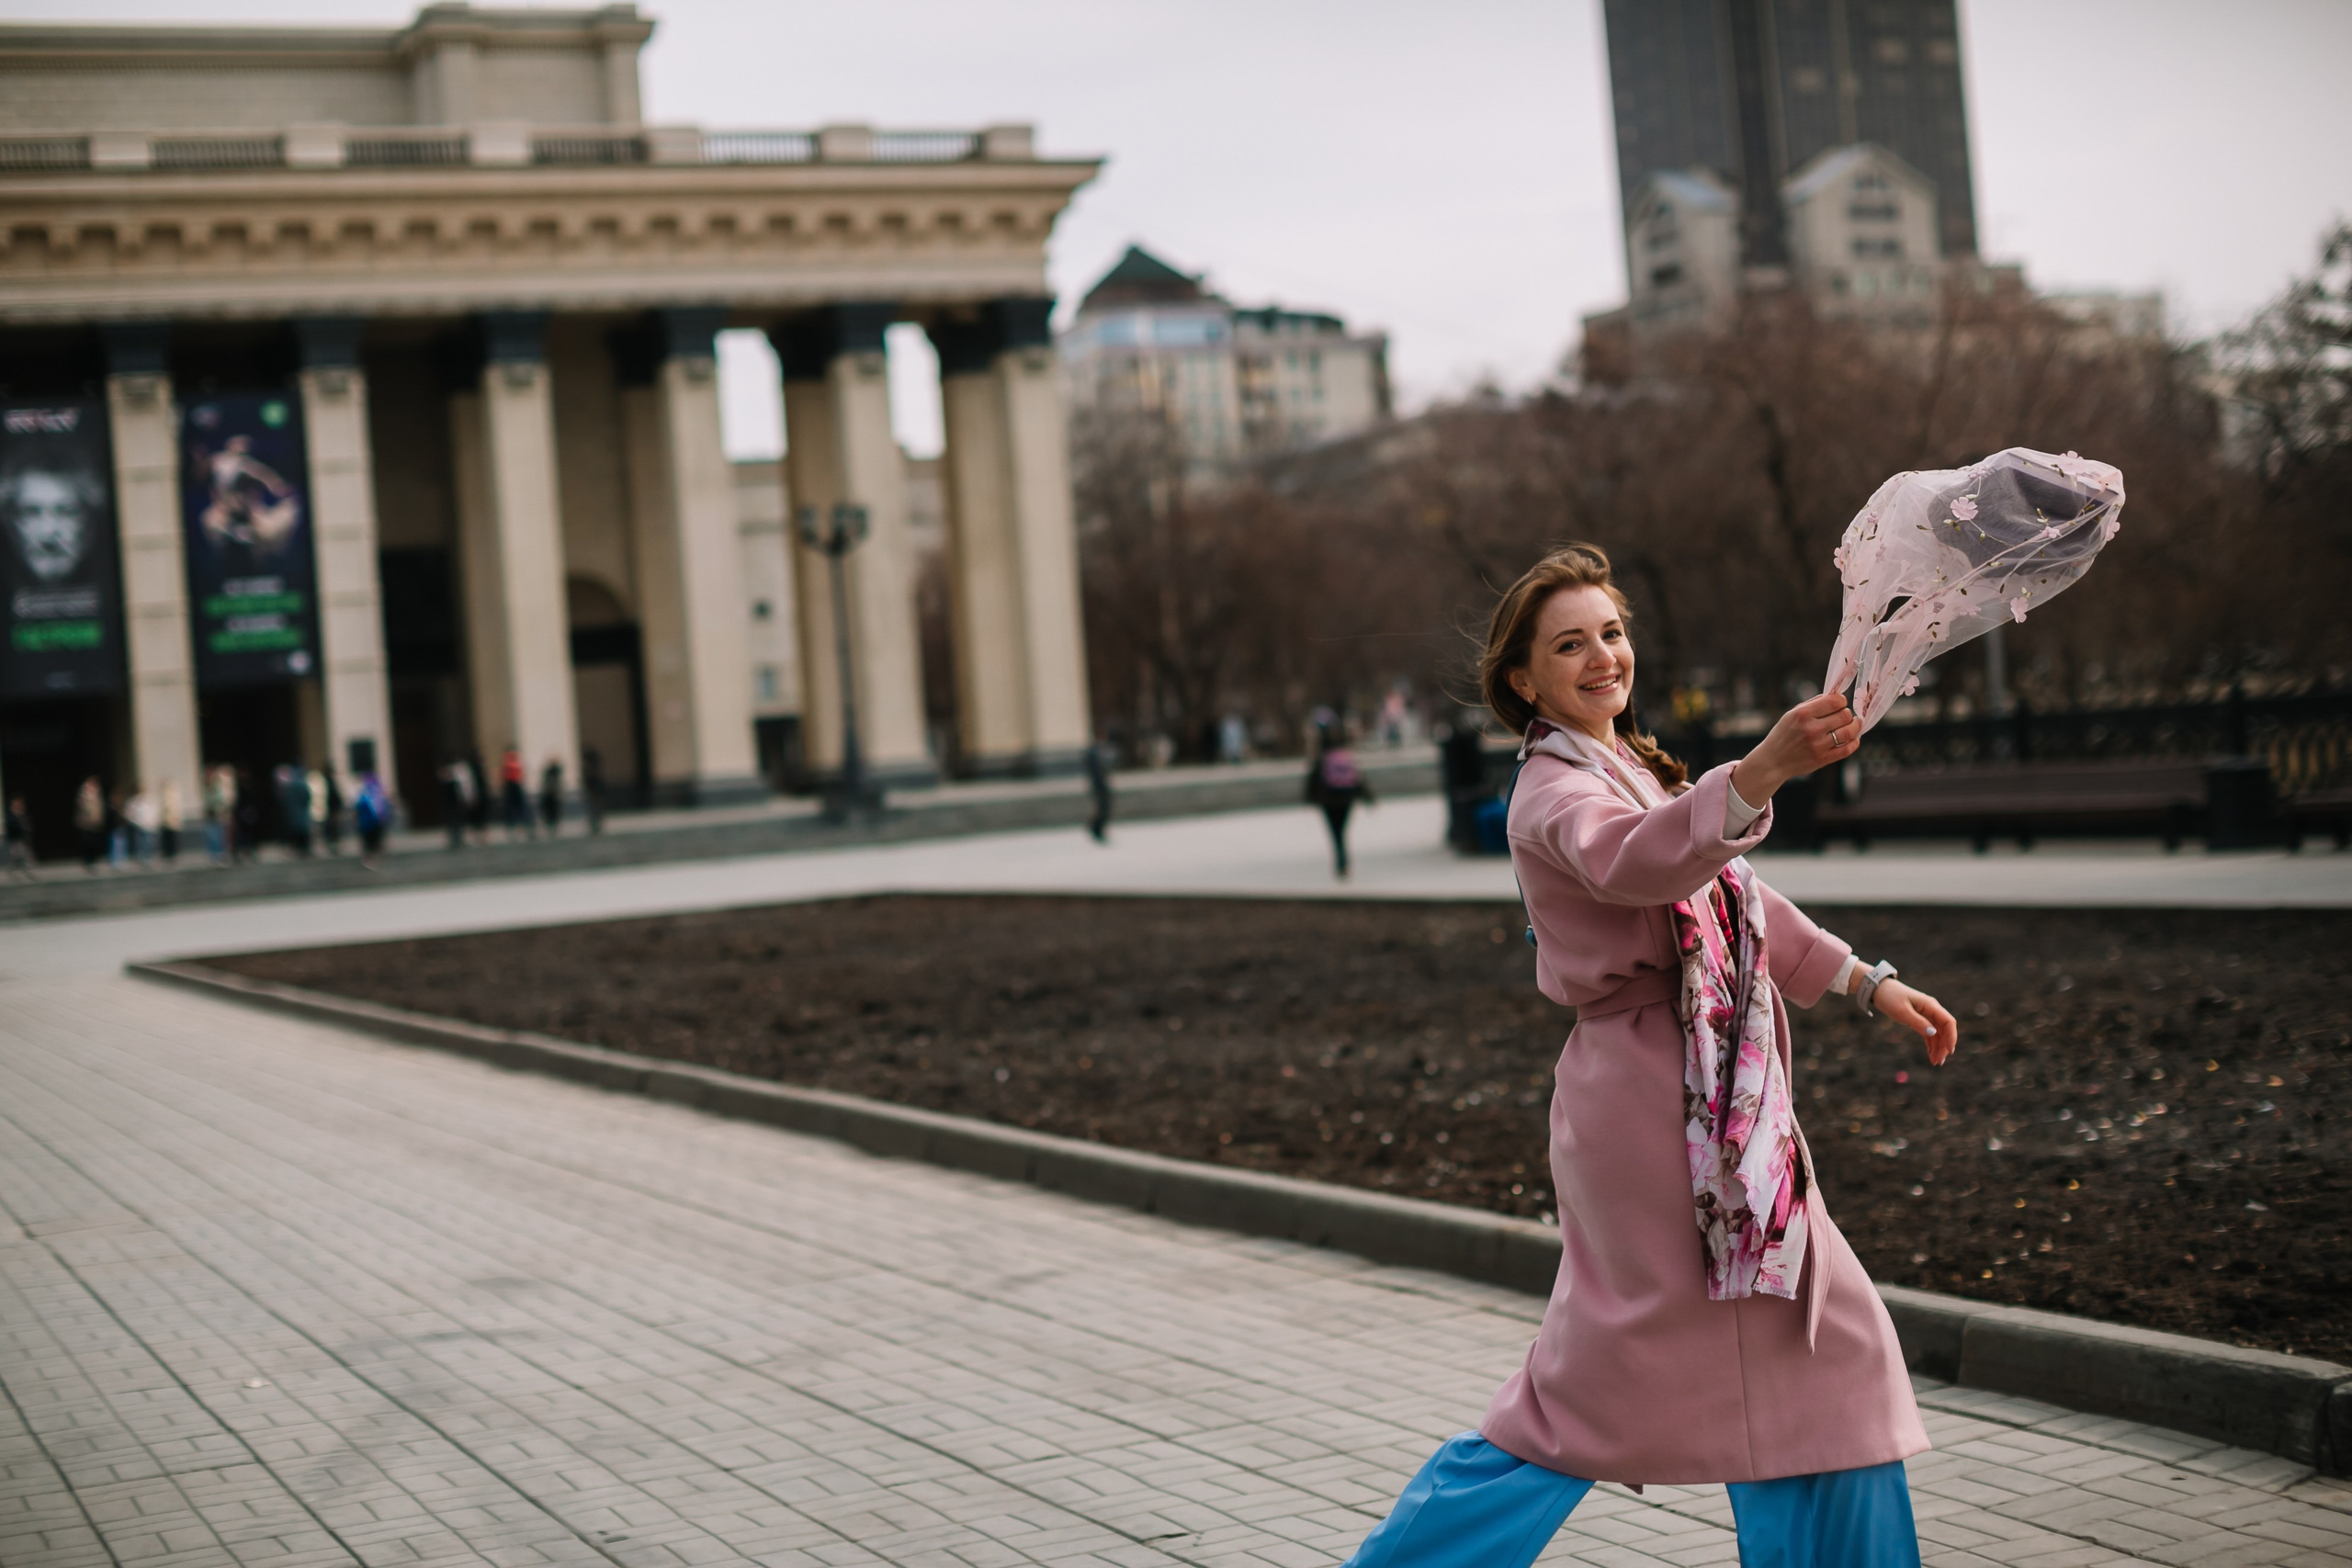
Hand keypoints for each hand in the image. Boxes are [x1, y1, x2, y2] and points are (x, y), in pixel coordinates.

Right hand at [1730, 692, 1859, 802]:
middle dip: (1847, 713)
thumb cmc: (1783, 734)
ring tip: (1853, 724)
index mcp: (1803, 714)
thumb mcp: (1791, 714)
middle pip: (1844, 715)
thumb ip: (1814, 704)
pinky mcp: (1823, 759)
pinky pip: (1847, 749)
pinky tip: (1853, 738)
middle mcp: (1811, 729)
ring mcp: (1818, 746)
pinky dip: (1855, 742)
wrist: (1773, 761)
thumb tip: (1836, 697)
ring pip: (1849, 732)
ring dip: (1855, 726)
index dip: (1841, 700)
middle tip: (1844, 715)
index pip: (1834, 701)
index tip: (1840, 703)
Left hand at [1872, 978, 1957, 1065]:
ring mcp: (1927, 1015)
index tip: (1949, 1051)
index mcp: (1930, 1005)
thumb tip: (1933, 1033)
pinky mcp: (1920, 1019)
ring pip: (1938, 1033)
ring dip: (1938, 1047)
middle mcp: (1932, 1010)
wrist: (1880, 990)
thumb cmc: (1890, 998)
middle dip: (1944, 1046)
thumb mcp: (1902, 1011)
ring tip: (1935, 1062)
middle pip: (1944, 1030)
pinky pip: (1930, 1033)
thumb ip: (1918, 1022)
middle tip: (1938, 1062)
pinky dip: (1931, 1044)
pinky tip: (1931, 1055)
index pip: (1948, 1021)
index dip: (1952, 1036)